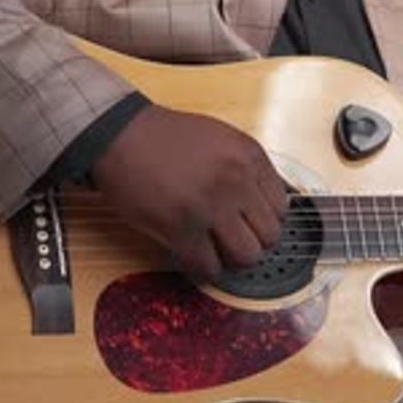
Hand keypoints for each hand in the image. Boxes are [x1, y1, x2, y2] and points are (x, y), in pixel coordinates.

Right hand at [91, 105, 287, 276]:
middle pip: (269, 236)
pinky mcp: (181, 228)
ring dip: (233, 260)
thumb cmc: (166, 138)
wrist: (120, 135)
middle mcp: (235, 180)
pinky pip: (209, 266)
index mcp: (249, 156)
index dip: (265, 220)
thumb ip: (248, 168)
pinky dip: (204, 267)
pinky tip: (195, 255)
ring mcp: (209, 206)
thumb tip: (268, 205)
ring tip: (218, 251)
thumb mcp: (222, 139)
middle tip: (235, 241)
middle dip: (253, 243)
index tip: (251, 224)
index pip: (282, 208)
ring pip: (246, 256)